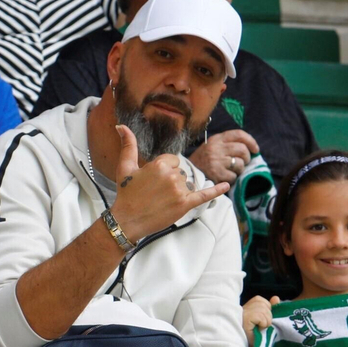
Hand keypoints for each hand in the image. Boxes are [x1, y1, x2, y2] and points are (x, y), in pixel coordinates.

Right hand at [109, 124, 229, 238]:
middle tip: (155, 193)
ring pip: (187, 184)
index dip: (164, 171)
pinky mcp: (185, 204)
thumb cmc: (126, 195)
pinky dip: (216, 190)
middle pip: (180, 173)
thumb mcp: (125, 167)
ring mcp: (180, 190)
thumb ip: (128, 145)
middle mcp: (172, 175)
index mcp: (160, 164)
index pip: (173, 161)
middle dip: (171, 182)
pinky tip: (226, 185)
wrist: (127, 221)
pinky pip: (205, 195)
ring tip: (162, 201)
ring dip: (178, 191)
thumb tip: (121, 126)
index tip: (153, 182)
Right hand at [189, 129, 259, 184]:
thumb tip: (250, 148)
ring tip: (231, 171)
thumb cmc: (202, 161)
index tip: (255, 149)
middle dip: (246, 158)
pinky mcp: (216, 173)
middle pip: (242, 150)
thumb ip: (227, 144)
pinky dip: (231, 179)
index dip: (251, 141)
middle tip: (242, 163)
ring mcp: (216, 161)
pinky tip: (224, 178)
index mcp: (216, 139)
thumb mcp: (212, 147)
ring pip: (240, 164)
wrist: (186, 174)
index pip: (239, 134)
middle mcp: (216, 148)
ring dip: (239, 170)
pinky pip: (233, 176)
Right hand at [242, 295, 278, 344]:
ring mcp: (243, 313)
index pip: (259, 300)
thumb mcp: (265, 319)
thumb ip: (271, 308)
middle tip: (259, 326)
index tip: (259, 321)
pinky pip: (262, 317)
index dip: (265, 310)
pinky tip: (257, 329)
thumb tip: (276, 297)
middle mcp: (242, 308)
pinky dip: (263, 324)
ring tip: (258, 328)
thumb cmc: (255, 335)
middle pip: (264, 305)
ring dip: (265, 322)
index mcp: (246, 306)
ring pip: (264, 311)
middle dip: (266, 317)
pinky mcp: (246, 318)